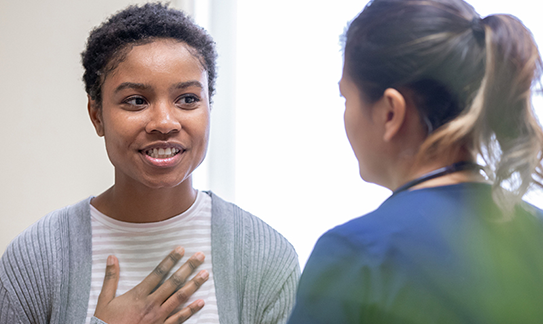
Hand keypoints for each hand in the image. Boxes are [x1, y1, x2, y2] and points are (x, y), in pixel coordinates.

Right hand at [94, 246, 208, 323]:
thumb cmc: (106, 322)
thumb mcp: (104, 300)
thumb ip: (110, 278)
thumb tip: (111, 258)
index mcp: (139, 294)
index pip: (158, 272)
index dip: (170, 260)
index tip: (181, 249)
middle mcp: (151, 304)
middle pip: (174, 282)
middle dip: (188, 268)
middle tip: (200, 256)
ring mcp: (158, 317)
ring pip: (180, 298)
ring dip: (194, 285)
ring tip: (205, 274)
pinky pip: (179, 318)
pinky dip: (191, 310)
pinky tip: (201, 302)